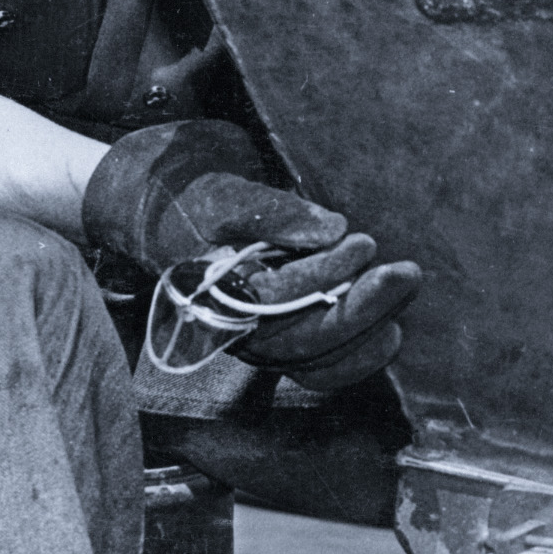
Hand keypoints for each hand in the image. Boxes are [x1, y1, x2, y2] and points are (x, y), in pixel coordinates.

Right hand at [82, 120, 419, 391]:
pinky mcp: (271, 339)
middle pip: (302, 339)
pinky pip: (315, 368)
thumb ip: (273, 210)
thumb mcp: (221, 185)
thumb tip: (331, 229)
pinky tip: (390, 334)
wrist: (145, 208)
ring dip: (366, 334)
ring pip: (313, 359)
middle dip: (362, 309)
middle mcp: (231, 326)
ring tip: (404, 295)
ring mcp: (251, 339)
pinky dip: (354, 359)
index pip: (277, 295)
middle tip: (407, 273)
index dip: (325, 272)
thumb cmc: (183, 190)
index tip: (362, 240)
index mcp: (212, 287)